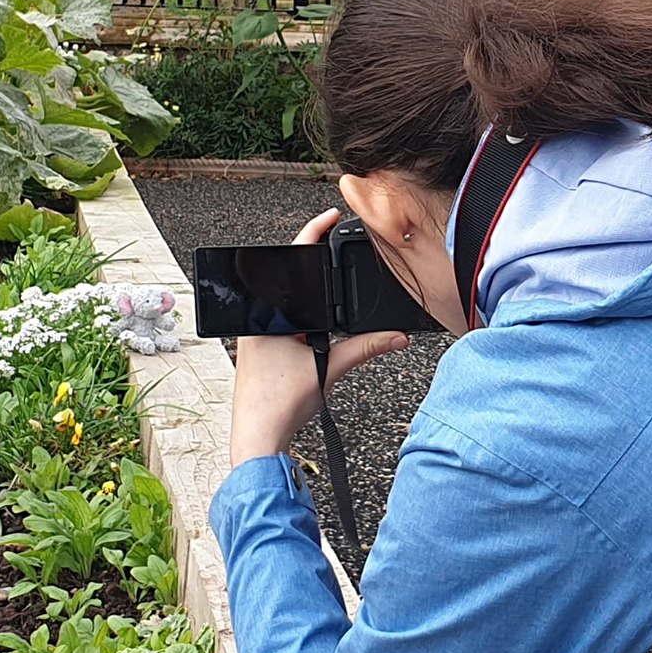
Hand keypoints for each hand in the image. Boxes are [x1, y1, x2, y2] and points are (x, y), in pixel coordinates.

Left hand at [230, 207, 410, 465]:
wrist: (257, 435)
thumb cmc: (278, 404)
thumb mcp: (327, 368)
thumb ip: (365, 348)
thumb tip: (396, 337)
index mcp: (267, 313)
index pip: (290, 260)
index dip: (312, 234)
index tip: (329, 217)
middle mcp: (256, 318)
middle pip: (286, 276)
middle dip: (311, 260)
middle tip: (334, 242)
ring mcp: (255, 332)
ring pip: (283, 297)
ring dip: (304, 288)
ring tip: (327, 275)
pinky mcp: (258, 346)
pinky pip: (280, 316)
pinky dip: (300, 310)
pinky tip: (314, 317)